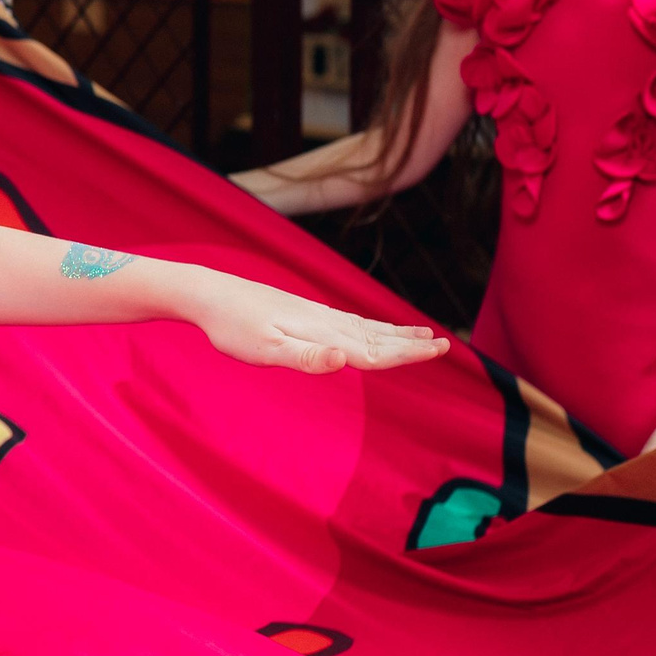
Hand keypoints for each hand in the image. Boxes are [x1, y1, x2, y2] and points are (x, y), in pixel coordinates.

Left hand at [189, 272, 447, 373]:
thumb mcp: (265, 348)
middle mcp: (324, 321)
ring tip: (422, 335)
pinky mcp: (304, 312)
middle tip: (445, 345)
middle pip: (376, 336)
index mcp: (321, 333)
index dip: (407, 353)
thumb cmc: (233, 327)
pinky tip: (373, 329)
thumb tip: (344, 360)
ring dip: (396, 333)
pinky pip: (349, 322)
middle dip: (410, 343)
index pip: (373, 349)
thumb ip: (306, 358)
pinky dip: (372, 327)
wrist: (211, 295)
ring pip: (365, 327)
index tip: (439, 351)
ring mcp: (315, 315)